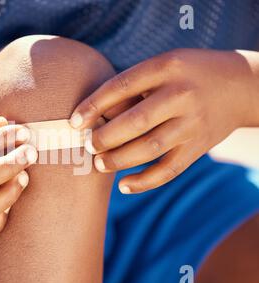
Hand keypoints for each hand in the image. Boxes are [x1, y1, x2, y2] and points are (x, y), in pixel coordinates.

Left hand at [70, 49, 258, 192]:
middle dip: (104, 138)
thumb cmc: (188, 74)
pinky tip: (124, 185)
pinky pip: (169, 170)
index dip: (93, 106)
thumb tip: (94, 116)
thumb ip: (134, 85)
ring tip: (99, 164)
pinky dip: (144, 182)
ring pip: (149, 148)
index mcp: (167, 68)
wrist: (241, 85)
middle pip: (135, 122)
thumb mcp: (164, 64)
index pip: (121, 86)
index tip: (74, 122)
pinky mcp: (199, 146)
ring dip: (118, 160)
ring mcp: (192, 123)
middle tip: (88, 145)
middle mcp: (181, 95)